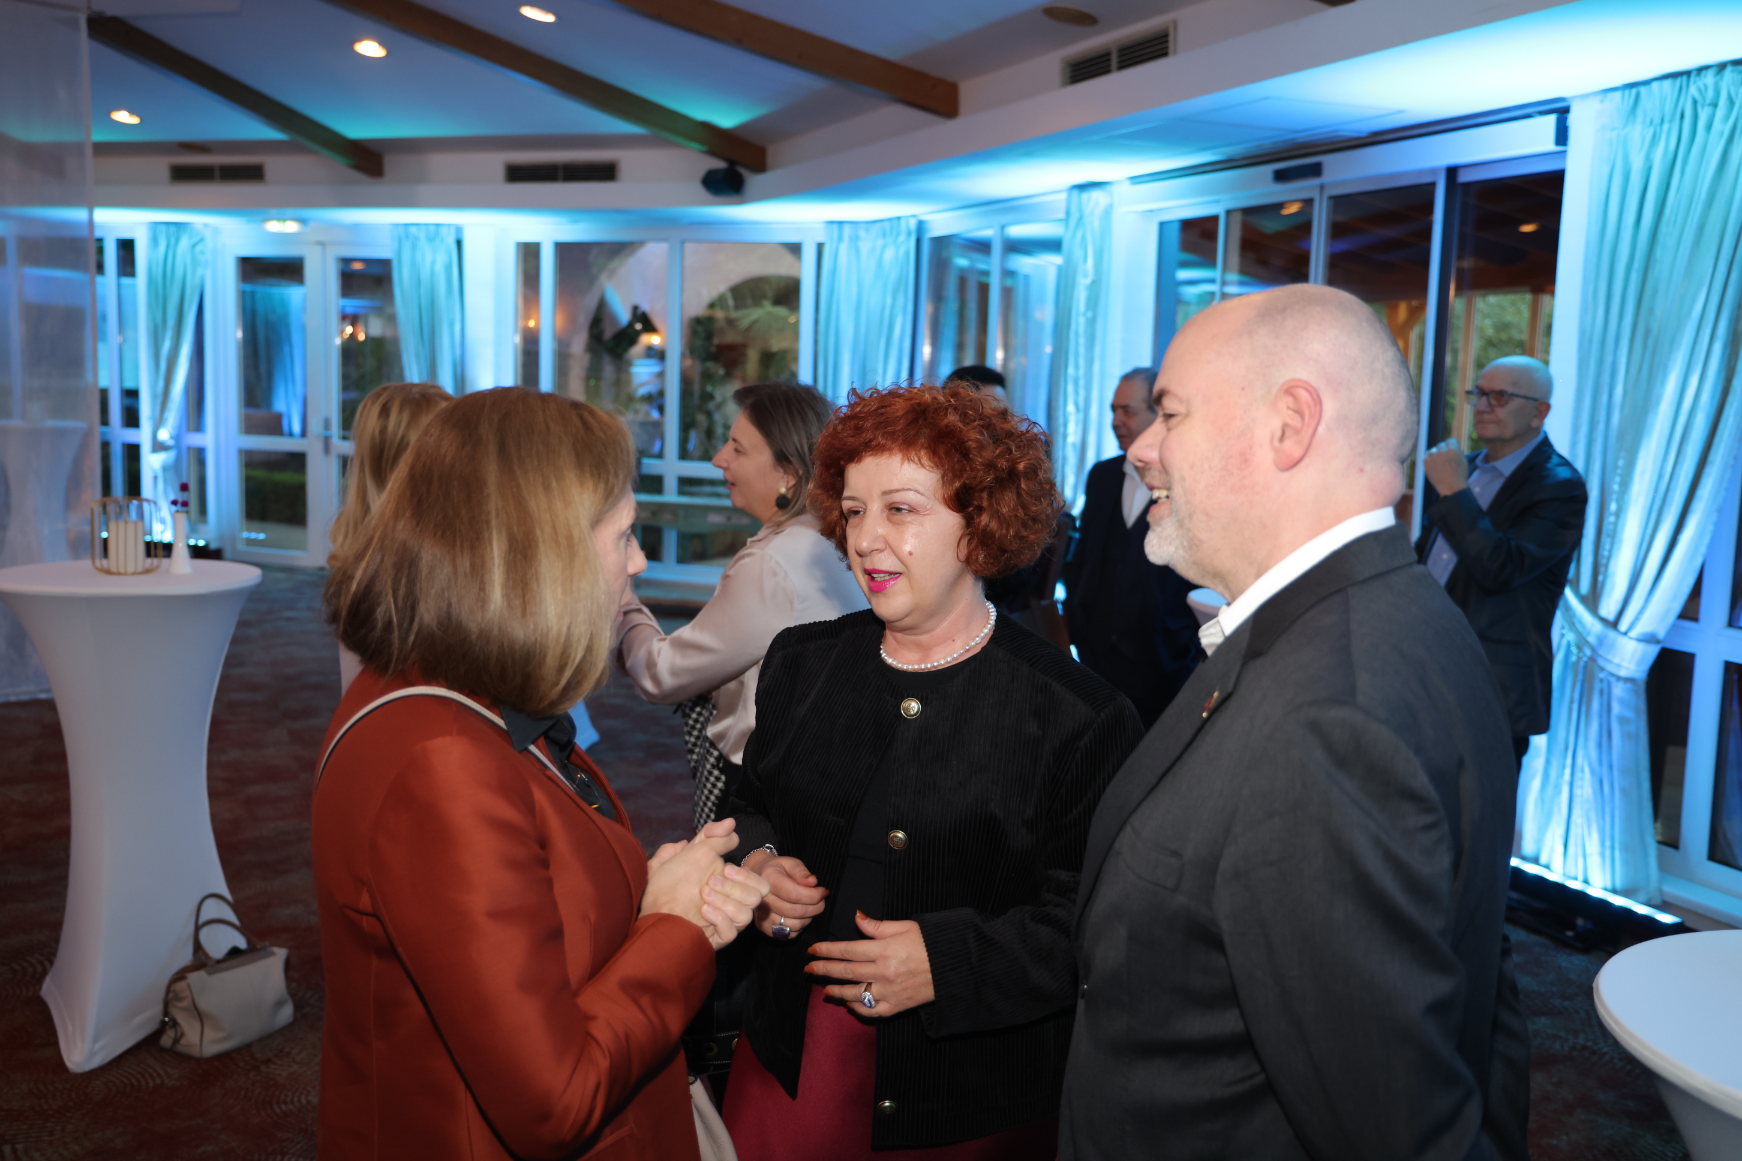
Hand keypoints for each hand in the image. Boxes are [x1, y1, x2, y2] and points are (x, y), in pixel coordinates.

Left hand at [642, 820, 768, 950]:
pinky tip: (703, 912)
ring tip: (703, 898)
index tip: (725, 869)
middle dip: (736, 887)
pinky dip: (719, 920)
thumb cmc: (667, 886)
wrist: (652, 915)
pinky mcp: (718, 939)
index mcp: (728, 885)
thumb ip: (709, 836)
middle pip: (758, 895)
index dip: (745, 874)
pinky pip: (732, 932)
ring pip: (747, 914)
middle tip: (710, 883)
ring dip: (725, 903)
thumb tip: (731, 823)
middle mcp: (731, 903)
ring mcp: (726, 922)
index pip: (756, 879)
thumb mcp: (686, 854)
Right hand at [742, 851, 827, 938]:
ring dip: (809, 917)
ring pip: (794, 925)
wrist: (758, 879)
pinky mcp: (764, 927)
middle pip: (795, 911)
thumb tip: (812, 882)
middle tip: (821, 900)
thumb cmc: (777, 870)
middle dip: (816, 907)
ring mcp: (761, 916)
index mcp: (768, 880)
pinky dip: (800, 926)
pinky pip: (789, 934)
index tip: (822, 891)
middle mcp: (762, 900)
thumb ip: (801, 872)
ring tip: (811, 906)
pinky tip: (801, 915)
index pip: (794, 894)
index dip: (813, 895)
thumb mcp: (790, 863)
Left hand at [805, 912, 933, 1017]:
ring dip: (836, 991)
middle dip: (824, 970)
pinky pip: (872, 1010)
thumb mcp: (905, 926)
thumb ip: (877, 926)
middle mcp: (884, 971)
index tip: (813, 950)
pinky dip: (858, 1009)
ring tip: (824, 989)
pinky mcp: (897, 1005)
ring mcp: (889, 991)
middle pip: (846, 971)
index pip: (848, 950)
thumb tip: (856, 918)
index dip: (827, 950)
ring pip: (855, 993)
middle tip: (808, 969)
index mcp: (884, 949)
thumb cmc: (930, 943)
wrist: (953, 967)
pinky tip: (848, 1004)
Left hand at [1424, 438, 1468, 494]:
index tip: (1450, 449)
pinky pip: (1426, 457)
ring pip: (1432, 450)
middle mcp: (1443, 451)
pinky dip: (1429, 460)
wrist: (1452, 488)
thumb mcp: (1464, 461)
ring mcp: (1433, 457)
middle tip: (1444, 458)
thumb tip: (1452, 447)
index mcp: (1454, 450)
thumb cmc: (1460, 476)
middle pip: (1441, 445)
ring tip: (1438, 462)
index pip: (1450, 440)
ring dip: (1435, 454)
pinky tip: (1433, 466)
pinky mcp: (1426, 463)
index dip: (1450, 445)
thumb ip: (1458, 452)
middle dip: (1443, 450)